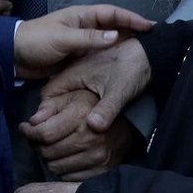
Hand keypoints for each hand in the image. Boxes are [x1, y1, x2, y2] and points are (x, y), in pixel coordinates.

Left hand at [14, 5, 153, 79]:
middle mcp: (84, 26)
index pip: (111, 13)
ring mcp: (80, 42)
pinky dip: (110, 58)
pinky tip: (120, 66)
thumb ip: (88, 38)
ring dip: (123, 45)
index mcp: (81, 16)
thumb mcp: (63, 38)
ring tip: (141, 53)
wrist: (13, 56)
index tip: (149, 26)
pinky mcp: (75, 57)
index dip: (130, 18)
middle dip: (131, 31)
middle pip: (113, 26)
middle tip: (152, 40)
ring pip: (107, 42)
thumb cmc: (37, 41)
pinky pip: (97, 55)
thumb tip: (116, 36)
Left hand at [19, 88, 141, 180]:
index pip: (44, 133)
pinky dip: (63, 167)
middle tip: (36, 136)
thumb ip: (52, 105)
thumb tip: (32, 121)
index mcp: (82, 115)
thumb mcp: (74, 93)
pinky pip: (70, 177)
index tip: (25, 127)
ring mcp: (98, 156)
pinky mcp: (103, 169)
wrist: (128, 117)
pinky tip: (64, 155)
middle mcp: (90, 138)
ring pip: (56, 167)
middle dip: (36, 144)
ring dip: (48, 157)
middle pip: (47, 152)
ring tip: (50, 145)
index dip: (29, 131)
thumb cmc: (96, 102)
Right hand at [30, 38, 151, 132]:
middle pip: (53, 99)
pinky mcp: (91, 83)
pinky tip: (82, 125)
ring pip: (64, 99)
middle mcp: (72, 75)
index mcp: (72, 73)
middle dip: (52, 118)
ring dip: (63, 115)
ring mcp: (81, 78)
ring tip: (65, 136)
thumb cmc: (130, 67)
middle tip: (54, 138)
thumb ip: (106, 109)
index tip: (44, 130)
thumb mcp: (118, 90)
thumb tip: (93, 128)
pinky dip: (75, 111)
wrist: (148, 55)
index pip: (47, 95)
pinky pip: (75, 98)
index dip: (43, 113)